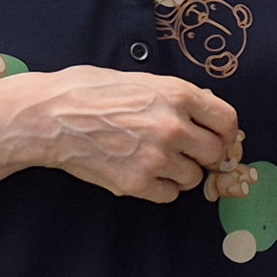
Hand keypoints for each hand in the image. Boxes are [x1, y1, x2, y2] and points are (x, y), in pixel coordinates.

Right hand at [0, 67, 243, 202]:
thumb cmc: (90, 91)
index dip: (226, 133)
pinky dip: (161, 188)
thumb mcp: (142, 80)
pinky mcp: (137, 184)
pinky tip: (144, 173)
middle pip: (215, 153)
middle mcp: (173, 127)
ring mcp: (156, 158)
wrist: (49, 117)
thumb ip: (178, 97)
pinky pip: (170, 195)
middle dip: (204, 154)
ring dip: (181, 172)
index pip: (227, 121)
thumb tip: (208, 113)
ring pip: (194, 178)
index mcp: (178, 95)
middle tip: (187, 152)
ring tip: (157, 160)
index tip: (220, 138)